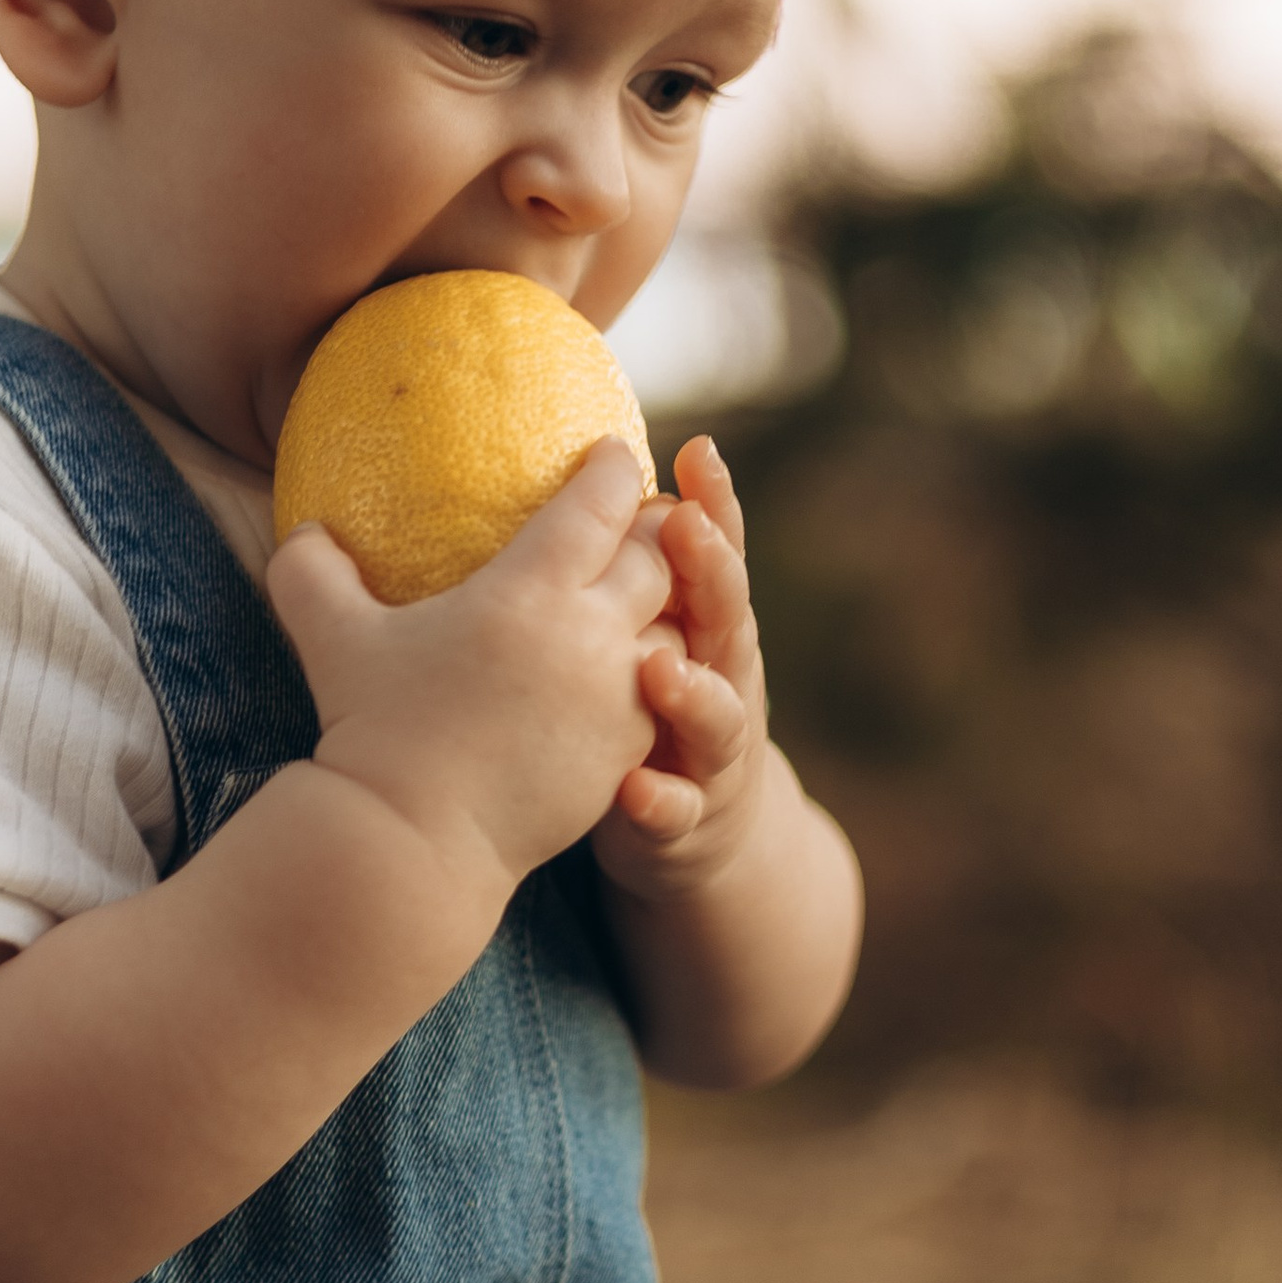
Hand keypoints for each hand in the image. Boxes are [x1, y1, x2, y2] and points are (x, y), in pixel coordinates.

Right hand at [270, 439, 671, 897]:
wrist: (415, 842)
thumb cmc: (373, 730)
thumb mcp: (331, 639)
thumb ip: (311, 571)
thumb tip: (303, 530)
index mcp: (533, 588)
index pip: (604, 500)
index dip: (616, 468)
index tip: (611, 455)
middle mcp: (592, 633)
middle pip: (657, 555)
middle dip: (652, 530)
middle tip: (635, 518)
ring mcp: (619, 696)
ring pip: (672, 625)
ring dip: (659, 604)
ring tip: (635, 594)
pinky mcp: (626, 750)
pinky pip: (661, 691)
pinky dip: (652, 669)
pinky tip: (624, 667)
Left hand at [592, 434, 767, 897]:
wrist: (702, 833)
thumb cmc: (649, 710)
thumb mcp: (639, 637)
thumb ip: (616, 572)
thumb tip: (554, 476)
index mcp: (702, 628)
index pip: (711, 555)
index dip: (712, 503)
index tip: (696, 449)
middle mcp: (721, 681)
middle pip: (727, 617)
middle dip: (712, 571)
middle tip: (685, 527)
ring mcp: (711, 752)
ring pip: (718, 717)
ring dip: (694, 692)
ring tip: (659, 669)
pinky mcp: (688, 820)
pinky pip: (678, 810)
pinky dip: (660, 800)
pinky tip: (633, 791)